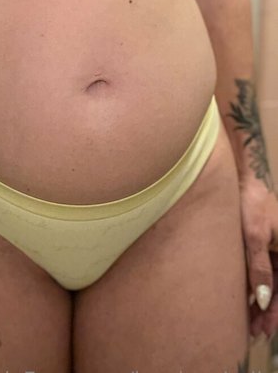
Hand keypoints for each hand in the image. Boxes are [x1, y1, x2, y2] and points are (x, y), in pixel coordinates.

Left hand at [239, 177, 277, 338]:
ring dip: (262, 303)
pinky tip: (246, 302)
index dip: (277, 311)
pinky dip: (256, 287)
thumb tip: (261, 299)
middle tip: (254, 332)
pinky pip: (264, 272)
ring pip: (272, 283)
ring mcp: (276, 248)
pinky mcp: (264, 245)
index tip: (265, 329)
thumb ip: (259, 268)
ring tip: (249, 324)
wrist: (238, 180)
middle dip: (268, 312)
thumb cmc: (249, 203)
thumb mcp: (254, 236)